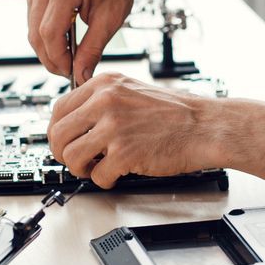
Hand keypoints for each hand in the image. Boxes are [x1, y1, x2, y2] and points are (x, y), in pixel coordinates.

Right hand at [25, 0, 147, 83]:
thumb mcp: (111, 19)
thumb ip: (92, 49)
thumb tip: (80, 75)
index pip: (49, 33)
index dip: (58, 58)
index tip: (70, 72)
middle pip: (36, 32)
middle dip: (51, 57)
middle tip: (69, 70)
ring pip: (32, 27)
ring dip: (48, 46)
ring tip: (70, 54)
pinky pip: (33, 16)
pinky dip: (45, 31)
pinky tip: (63, 36)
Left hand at [47, 72, 219, 188]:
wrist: (206, 126)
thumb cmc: (177, 113)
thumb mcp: (133, 91)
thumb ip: (102, 102)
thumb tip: (75, 123)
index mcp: (105, 84)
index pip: (59, 109)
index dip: (58, 131)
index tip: (65, 141)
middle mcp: (105, 101)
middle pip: (58, 134)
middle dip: (63, 154)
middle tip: (77, 161)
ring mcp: (114, 127)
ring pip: (71, 157)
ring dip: (81, 169)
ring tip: (97, 168)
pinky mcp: (124, 153)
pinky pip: (97, 175)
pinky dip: (105, 180)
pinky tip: (118, 173)